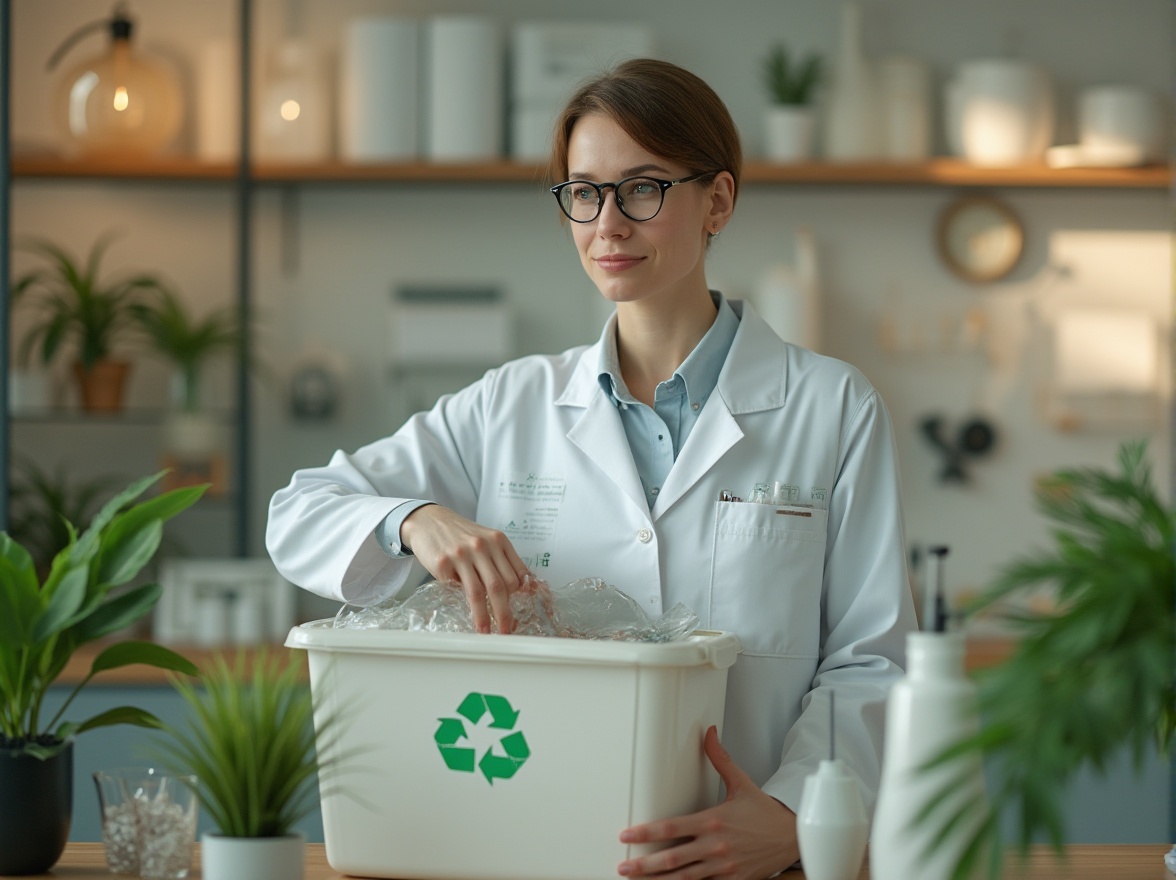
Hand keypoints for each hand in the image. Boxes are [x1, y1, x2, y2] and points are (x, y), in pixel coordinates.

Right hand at [399, 505, 529, 632]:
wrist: (428, 520)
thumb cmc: (460, 535)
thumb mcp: (487, 540)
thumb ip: (502, 560)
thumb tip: (522, 588)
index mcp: (499, 541)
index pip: (517, 574)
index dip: (520, 598)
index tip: (520, 614)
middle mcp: (483, 546)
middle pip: (501, 586)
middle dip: (505, 613)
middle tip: (507, 630)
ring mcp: (462, 554)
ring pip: (479, 591)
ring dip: (484, 616)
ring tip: (486, 631)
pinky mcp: (443, 562)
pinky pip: (455, 588)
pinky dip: (460, 601)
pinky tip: (462, 609)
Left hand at [616, 726, 797, 879]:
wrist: (791, 836)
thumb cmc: (764, 813)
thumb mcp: (741, 783)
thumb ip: (720, 759)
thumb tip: (708, 733)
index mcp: (713, 821)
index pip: (671, 827)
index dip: (646, 833)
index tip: (626, 835)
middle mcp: (715, 846)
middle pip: (672, 858)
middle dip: (645, 865)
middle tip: (623, 867)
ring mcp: (723, 867)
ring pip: (685, 878)